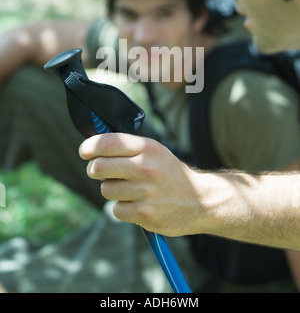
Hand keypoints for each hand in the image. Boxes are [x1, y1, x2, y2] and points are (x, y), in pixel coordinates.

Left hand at [79, 133, 201, 235]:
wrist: (201, 200)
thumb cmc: (170, 173)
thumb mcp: (155, 151)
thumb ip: (128, 147)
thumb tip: (94, 146)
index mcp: (148, 148)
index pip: (108, 143)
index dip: (90, 146)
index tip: (84, 151)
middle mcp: (146, 167)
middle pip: (99, 167)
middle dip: (95, 170)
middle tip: (100, 171)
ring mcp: (146, 192)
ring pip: (106, 190)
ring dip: (112, 190)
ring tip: (129, 190)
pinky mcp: (145, 214)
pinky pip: (116, 210)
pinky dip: (123, 208)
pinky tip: (138, 204)